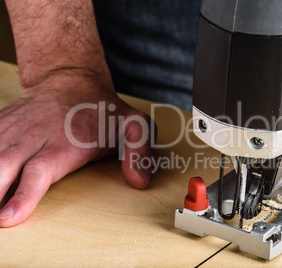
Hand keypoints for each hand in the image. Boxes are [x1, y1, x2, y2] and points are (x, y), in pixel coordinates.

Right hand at [0, 73, 153, 226]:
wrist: (72, 80)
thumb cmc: (101, 110)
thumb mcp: (133, 124)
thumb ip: (140, 150)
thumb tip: (139, 182)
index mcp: (63, 144)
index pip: (39, 172)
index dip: (23, 195)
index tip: (8, 219)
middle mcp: (32, 139)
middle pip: (0, 168)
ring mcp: (12, 131)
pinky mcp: (0, 126)